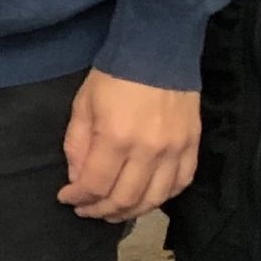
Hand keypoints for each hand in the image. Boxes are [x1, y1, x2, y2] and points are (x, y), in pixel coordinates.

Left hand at [57, 69, 197, 221]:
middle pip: (125, 198)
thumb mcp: (83, 104)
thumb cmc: (114, 74)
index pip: (96, 185)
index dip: (78, 198)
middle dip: (100, 210)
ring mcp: (174, 150)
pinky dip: (162, 198)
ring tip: (113, 211)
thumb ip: (77, 144)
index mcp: (116, 137)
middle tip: (87, 210)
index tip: (67, 198)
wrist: (157, 49)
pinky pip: (180, 184)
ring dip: (131, 211)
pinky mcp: (192, 146)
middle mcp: (148, 150)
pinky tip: (146, 197)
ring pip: (154, 199)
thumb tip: (77, 178)